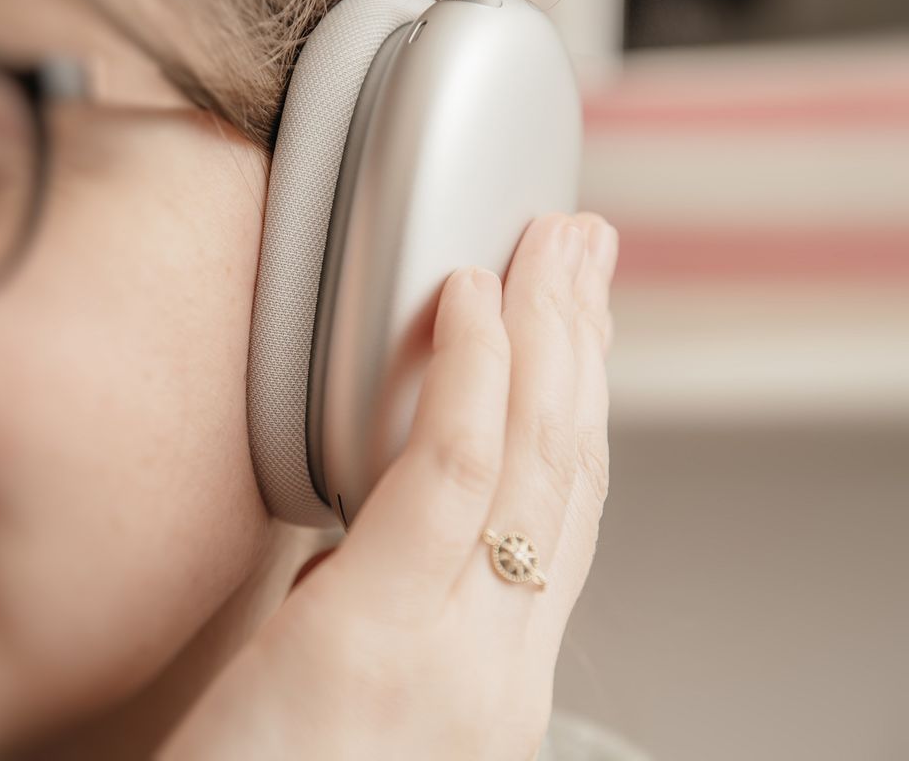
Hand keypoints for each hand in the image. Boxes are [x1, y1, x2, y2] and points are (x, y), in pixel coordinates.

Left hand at [160, 212, 618, 759]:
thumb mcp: (362, 698)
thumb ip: (382, 612)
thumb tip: (361, 537)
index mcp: (494, 672)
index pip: (562, 514)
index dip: (580, 405)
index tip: (578, 327)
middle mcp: (501, 662)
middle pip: (568, 474)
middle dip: (584, 345)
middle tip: (584, 251)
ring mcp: (455, 654)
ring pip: (531, 463)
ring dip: (549, 336)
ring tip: (551, 248)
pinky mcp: (376, 640)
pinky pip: (443, 483)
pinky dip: (465, 382)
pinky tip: (470, 305)